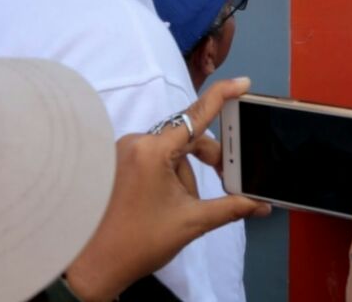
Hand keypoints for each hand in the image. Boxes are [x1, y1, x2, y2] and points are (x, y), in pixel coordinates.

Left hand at [65, 77, 270, 301]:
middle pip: (187, 138)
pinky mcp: (115, 164)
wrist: (91, 266)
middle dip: (208, 159)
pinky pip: (152, 160)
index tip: (242, 83)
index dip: (222, 96)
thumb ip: (231, 208)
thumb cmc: (136, 243)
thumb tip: (260, 204)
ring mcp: (122, 153)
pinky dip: (168, 176)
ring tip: (182, 208)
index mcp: (153, 151)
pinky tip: (166, 204)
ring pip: (170, 152)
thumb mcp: (191, 223)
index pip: (196, 115)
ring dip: (185, 174)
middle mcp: (135, 143)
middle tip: (225, 180)